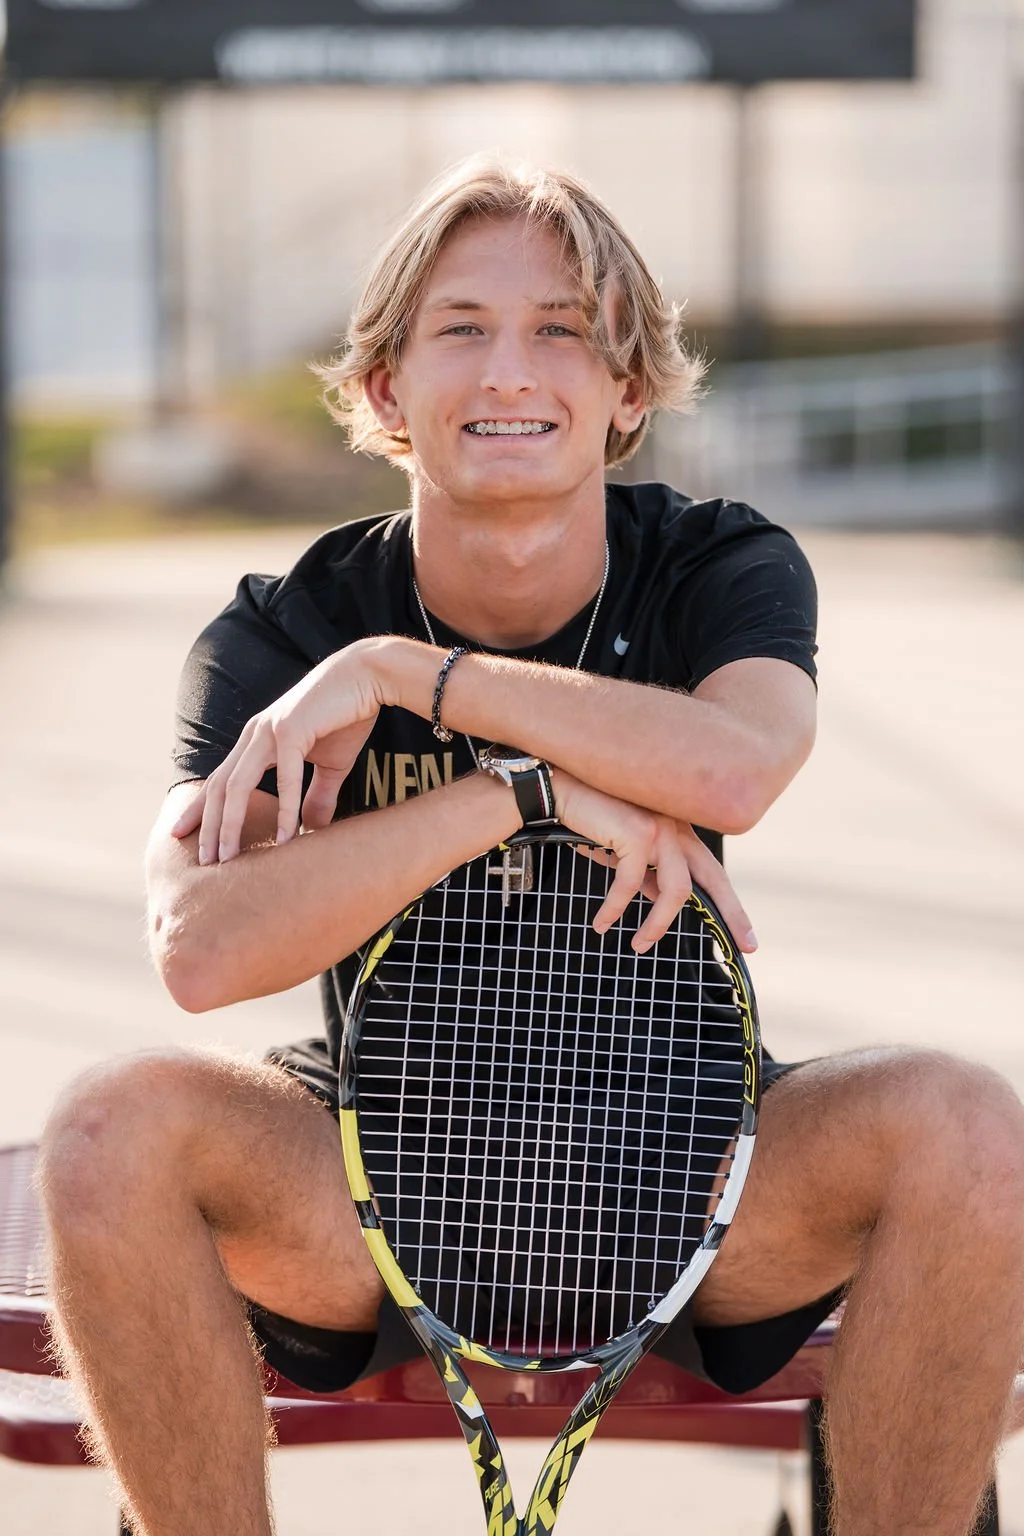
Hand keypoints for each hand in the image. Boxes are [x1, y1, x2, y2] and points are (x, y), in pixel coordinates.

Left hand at [172, 639, 388, 862]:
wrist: (368, 677)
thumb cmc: (347, 717)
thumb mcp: (330, 765)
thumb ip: (316, 796)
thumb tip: (310, 830)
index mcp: (257, 740)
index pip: (219, 780)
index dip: (200, 809)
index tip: (182, 836)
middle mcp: (255, 735)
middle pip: (220, 788)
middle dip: (209, 827)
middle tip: (205, 863)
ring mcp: (270, 731)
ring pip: (239, 785)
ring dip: (232, 824)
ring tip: (230, 858)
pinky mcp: (292, 730)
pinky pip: (286, 778)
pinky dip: (285, 809)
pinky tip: (287, 837)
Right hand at [550, 769, 756, 955]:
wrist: (559, 791)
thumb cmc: (589, 820)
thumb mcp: (624, 852)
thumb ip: (646, 873)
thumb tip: (656, 899)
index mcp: (678, 830)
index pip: (712, 871)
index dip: (731, 904)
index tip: (745, 936)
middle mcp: (676, 827)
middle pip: (714, 878)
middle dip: (732, 914)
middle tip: (746, 946)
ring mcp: (660, 828)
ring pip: (675, 890)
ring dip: (658, 924)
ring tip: (639, 945)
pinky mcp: (638, 834)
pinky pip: (630, 885)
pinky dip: (614, 908)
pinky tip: (601, 923)